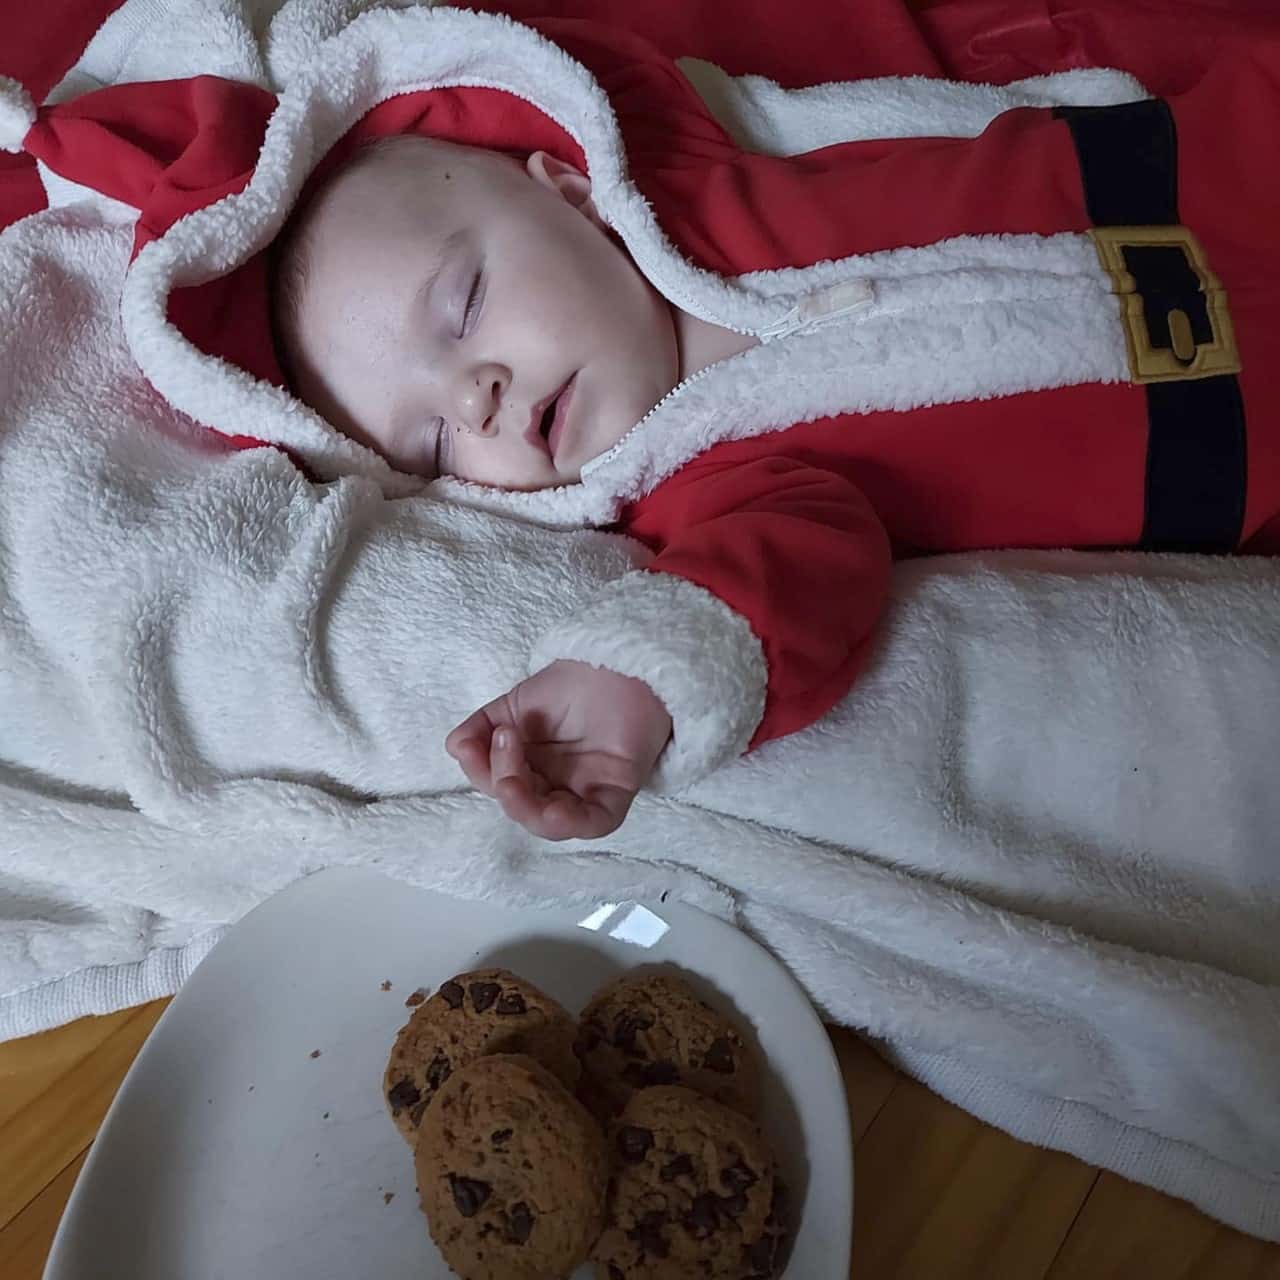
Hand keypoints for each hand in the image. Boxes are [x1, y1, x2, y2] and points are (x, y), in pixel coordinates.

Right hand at [445, 660, 672, 839]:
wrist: (618, 663)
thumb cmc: (572, 685)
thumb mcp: (515, 704)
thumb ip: (482, 726)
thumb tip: (453, 746)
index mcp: (531, 769)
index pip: (498, 784)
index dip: (480, 771)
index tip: (470, 743)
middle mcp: (556, 786)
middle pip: (520, 806)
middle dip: (502, 780)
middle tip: (505, 738)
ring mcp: (586, 791)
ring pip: (550, 823)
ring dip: (524, 806)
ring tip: (512, 779)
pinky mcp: (616, 791)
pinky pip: (595, 822)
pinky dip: (571, 824)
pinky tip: (553, 809)